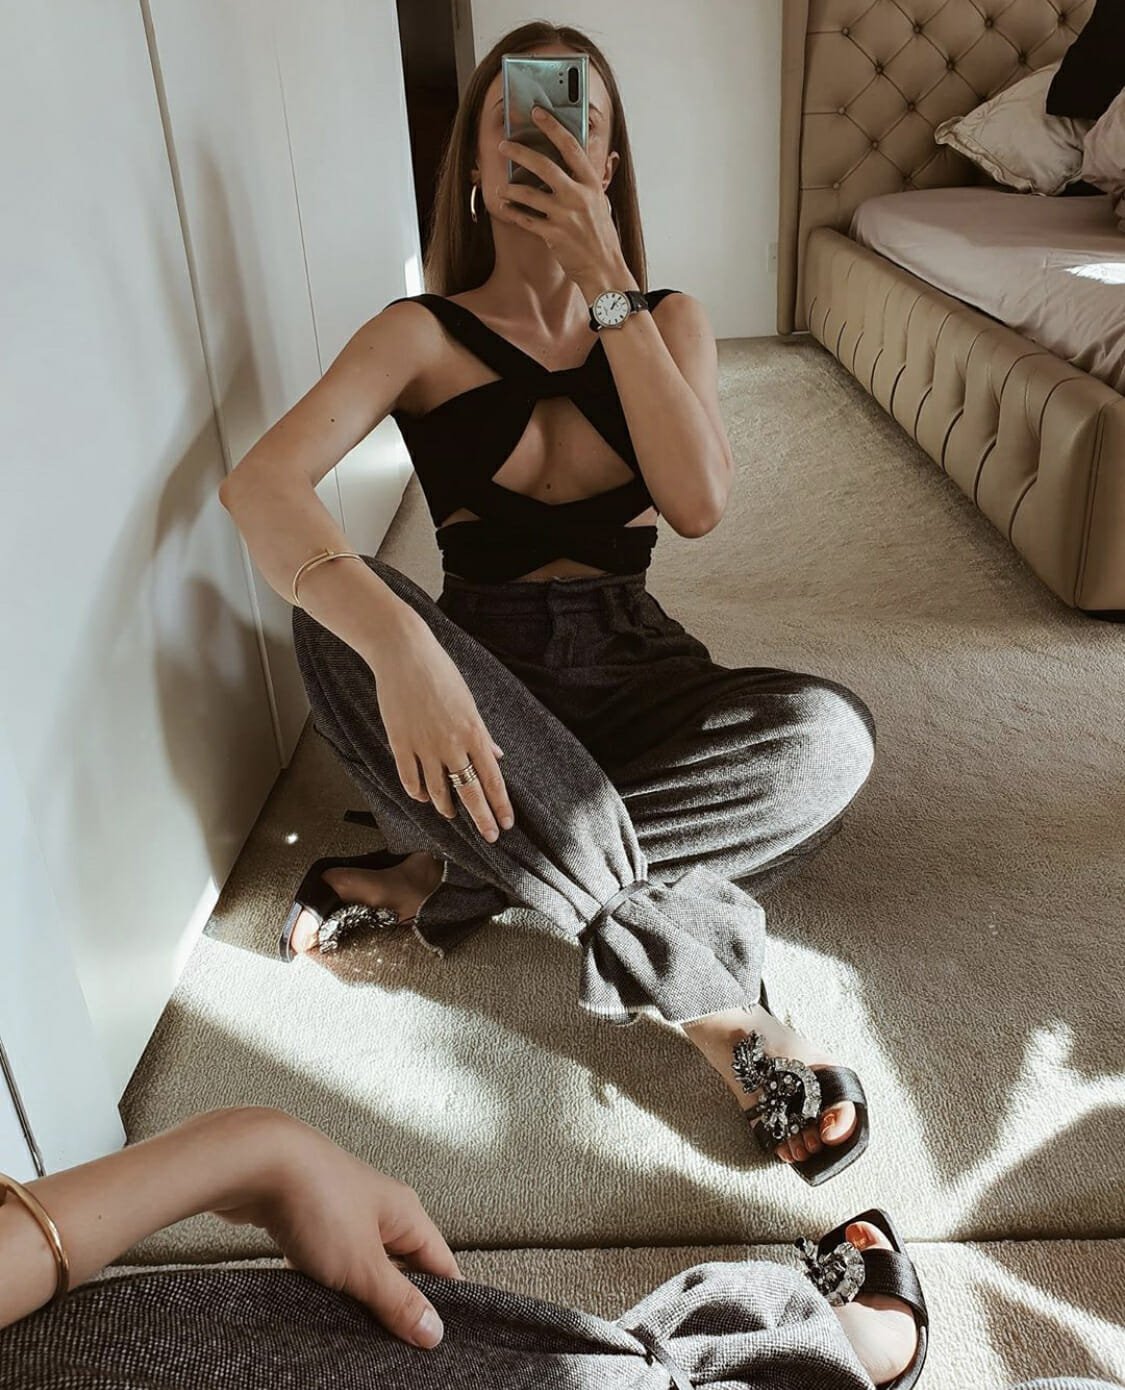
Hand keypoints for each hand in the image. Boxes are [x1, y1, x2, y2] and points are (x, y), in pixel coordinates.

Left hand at [211, 1112, 461, 1348]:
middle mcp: (381, 1208)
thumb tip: (434, 1331)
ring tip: (346, 1322)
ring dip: (355, 1293)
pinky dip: (323, 1280)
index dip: (443, 1302)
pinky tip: (310, 1298)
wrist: (256, 1162)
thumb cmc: (318, 1203)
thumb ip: (399, 1301)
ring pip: (361, 1264)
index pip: (441, 1263)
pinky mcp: (311, 1217)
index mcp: (406, 1213)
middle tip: (387, 1342)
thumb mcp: (364, 1265)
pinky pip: (328, 1259)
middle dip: (394, 1303)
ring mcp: (344, 1210)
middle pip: (402, 1266)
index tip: (433, 1340)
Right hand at [368, 616, 514, 841]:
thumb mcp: (469, 702)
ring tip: (451, 815)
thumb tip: (496, 756)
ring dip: (447, 808)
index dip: (501, 805)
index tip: (507, 824)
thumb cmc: (440, 672)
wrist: (404, 654)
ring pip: (438, 791)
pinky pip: (410, 779)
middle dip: (482, 818)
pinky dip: (418, 793)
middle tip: (490, 837)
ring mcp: (424, 746)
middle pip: (470, 792)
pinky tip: (423, 798)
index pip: (493, 778)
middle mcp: (452, 744)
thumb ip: (482, 734)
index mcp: (474, 732)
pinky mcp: (400, 743)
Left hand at [495, 106, 628, 291]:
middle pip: (544, 165)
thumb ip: (584, 182)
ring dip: (510, 187)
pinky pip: (526, 219)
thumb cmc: (601, 236)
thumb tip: (567, 162)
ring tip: (501, 185)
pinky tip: (505, 207)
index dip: (553, 126)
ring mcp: (565, 216)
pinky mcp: (553, 235)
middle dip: (520, 152)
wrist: (604, 269)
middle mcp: (578, 196)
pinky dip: (514, 212)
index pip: (571, 146)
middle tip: (504, 145)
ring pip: (529, 194)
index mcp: (591, 184)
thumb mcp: (599, 202)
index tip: (537, 112)